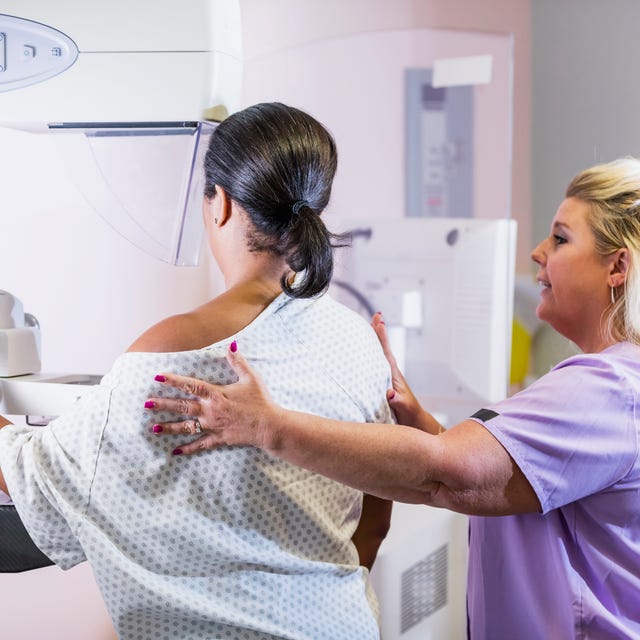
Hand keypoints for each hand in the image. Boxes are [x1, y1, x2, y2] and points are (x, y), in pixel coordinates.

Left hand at [145, 342, 277, 454]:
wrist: (269, 426)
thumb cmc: (261, 401)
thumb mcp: (251, 378)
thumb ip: (238, 362)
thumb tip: (231, 344)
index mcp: (216, 394)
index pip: (191, 386)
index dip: (174, 381)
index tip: (158, 377)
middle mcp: (210, 411)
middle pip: (182, 407)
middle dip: (163, 405)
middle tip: (147, 403)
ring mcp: (213, 426)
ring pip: (186, 427)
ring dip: (169, 427)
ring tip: (154, 428)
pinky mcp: (218, 438)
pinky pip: (200, 444)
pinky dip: (187, 448)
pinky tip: (175, 451)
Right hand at [371, 312, 439, 432]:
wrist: (414, 422)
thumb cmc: (409, 415)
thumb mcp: (403, 408)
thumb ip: (397, 401)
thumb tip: (391, 394)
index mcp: (394, 375)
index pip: (386, 352)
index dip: (382, 336)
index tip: (379, 321)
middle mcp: (390, 373)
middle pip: (383, 348)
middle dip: (379, 332)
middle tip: (376, 316)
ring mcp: (387, 377)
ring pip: (379, 355)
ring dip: (375, 341)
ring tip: (370, 326)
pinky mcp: (383, 383)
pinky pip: (374, 365)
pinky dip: (371, 355)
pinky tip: (364, 353)